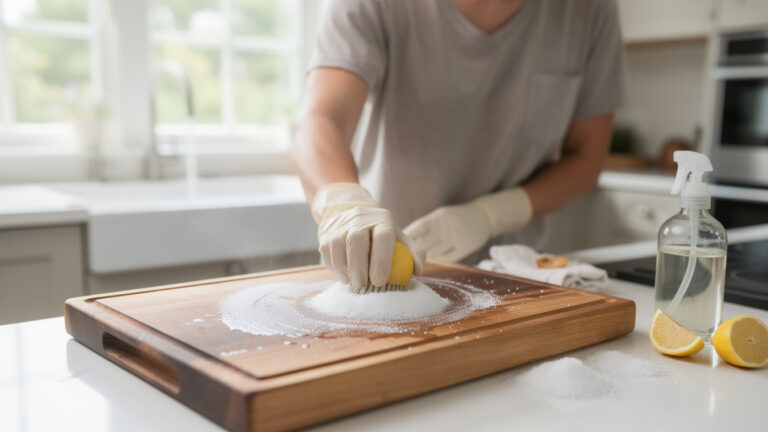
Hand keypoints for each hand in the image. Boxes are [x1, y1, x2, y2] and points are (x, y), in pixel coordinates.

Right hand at [312, 183, 423, 291]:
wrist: (354, 217)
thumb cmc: (381, 236)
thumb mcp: (400, 239)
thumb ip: (413, 253)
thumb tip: (418, 269)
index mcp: (382, 220)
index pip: (382, 237)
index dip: (381, 260)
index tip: (380, 281)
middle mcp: (360, 218)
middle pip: (356, 240)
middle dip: (359, 267)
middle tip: (363, 287)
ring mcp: (341, 223)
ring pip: (338, 245)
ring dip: (344, 269)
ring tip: (354, 284)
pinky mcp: (326, 232)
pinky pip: (327, 251)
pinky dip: (334, 267)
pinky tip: (344, 277)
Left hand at [405, 187, 532, 261]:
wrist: (484, 215)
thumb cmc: (456, 218)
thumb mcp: (440, 216)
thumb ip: (425, 227)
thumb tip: (402, 239)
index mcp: (438, 216)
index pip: (417, 228)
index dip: (405, 238)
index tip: (395, 245)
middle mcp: (446, 225)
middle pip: (424, 242)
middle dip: (410, 252)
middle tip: (398, 260)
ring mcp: (457, 235)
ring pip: (435, 252)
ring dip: (423, 260)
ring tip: (411, 265)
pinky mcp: (466, 245)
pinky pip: (448, 258)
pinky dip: (438, 261)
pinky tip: (431, 265)